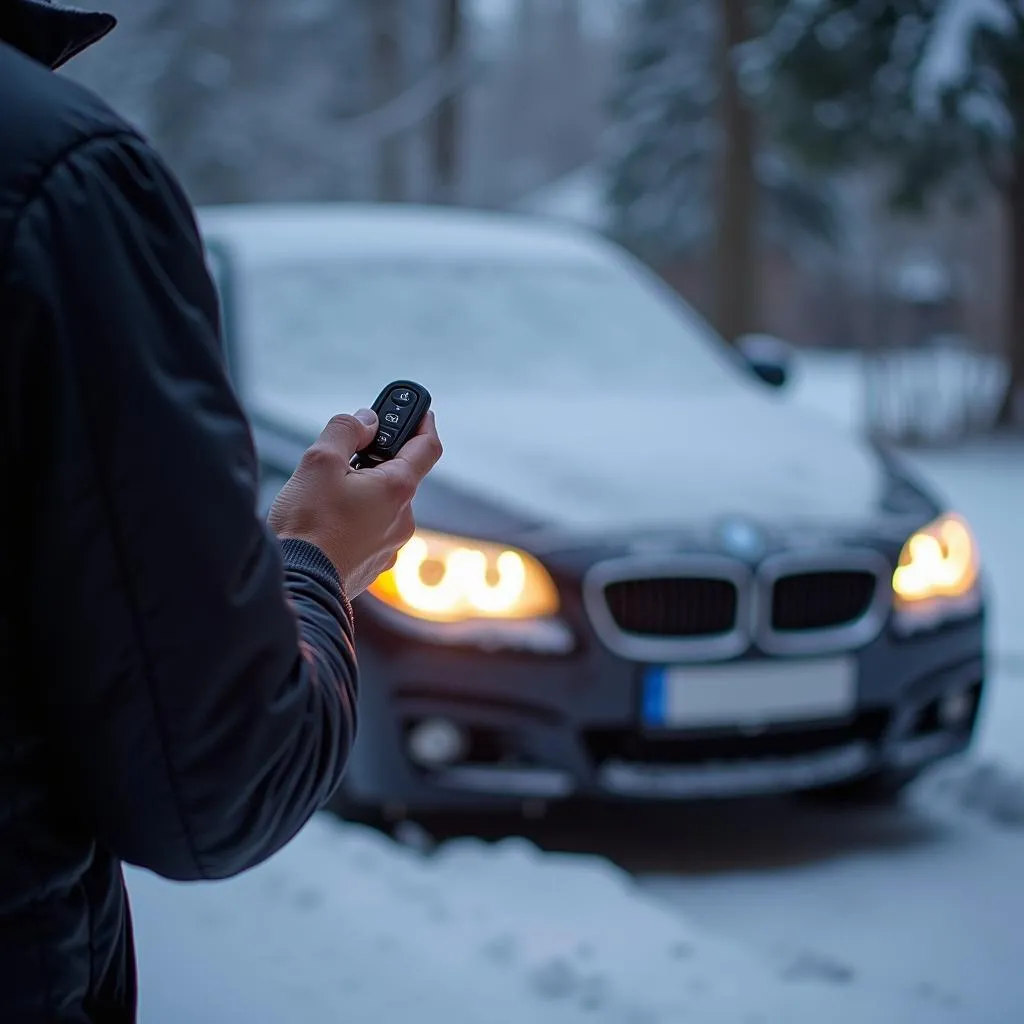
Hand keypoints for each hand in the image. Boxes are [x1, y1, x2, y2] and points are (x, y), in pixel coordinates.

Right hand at [269, 408, 442, 597]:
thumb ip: (346, 430)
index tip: (420, 409)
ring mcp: (391, 544)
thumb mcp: (319, 461)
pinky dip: (356, 518)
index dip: (424, 422)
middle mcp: (403, 518)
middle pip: (399, 476)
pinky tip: (327, 522)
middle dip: (375, 461)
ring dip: (363, 491)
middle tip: (345, 454)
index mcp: (397, 489)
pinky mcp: (375, 563)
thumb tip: (366, 420)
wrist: (298, 584)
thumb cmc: (307, 525)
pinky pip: (371, 529)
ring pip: (382, 505)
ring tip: (325, 495)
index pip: (427, 447)